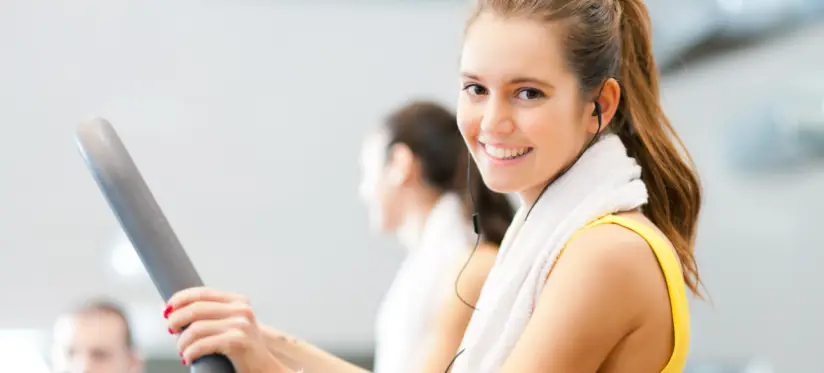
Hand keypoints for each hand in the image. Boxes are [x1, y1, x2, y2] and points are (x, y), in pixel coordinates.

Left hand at [165, 287, 292, 372]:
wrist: (264, 369)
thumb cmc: (241, 350)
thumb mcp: (227, 326)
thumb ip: (205, 316)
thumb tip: (168, 308)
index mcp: (238, 301)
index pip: (203, 293)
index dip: (180, 298)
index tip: (167, 310)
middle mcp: (242, 309)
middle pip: (197, 308)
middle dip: (177, 319)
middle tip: (170, 330)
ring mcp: (241, 325)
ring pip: (197, 328)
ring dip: (182, 341)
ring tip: (182, 350)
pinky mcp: (239, 341)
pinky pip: (203, 344)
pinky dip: (190, 352)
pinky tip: (188, 358)